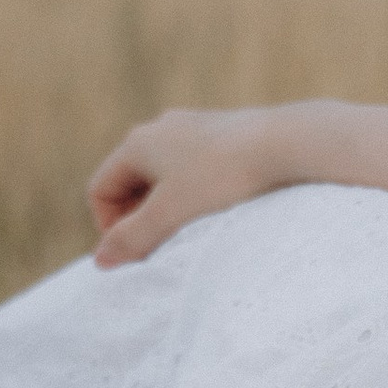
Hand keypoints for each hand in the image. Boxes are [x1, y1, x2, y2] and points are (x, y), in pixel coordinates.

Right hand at [86, 106, 289, 267]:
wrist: (287, 144)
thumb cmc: (222, 178)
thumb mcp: (170, 215)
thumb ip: (132, 239)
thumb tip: (101, 260)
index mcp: (137, 143)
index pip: (100, 189)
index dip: (109, 227)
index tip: (136, 252)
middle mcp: (161, 128)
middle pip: (131, 182)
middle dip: (140, 218)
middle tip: (162, 247)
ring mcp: (194, 127)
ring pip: (166, 176)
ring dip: (170, 208)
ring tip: (194, 231)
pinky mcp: (225, 133)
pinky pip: (196, 169)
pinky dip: (197, 193)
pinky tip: (222, 209)